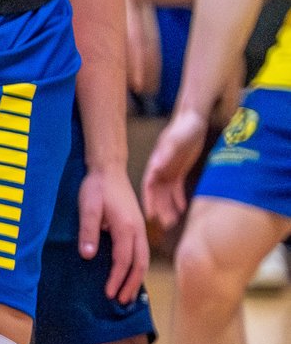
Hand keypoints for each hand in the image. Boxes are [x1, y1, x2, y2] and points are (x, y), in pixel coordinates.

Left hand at [75, 164, 148, 303]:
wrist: (109, 170)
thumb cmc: (96, 188)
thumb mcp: (88, 208)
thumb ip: (88, 231)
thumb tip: (88, 255)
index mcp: (126, 227)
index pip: (123, 260)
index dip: (116, 279)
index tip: (108, 294)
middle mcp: (137, 230)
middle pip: (139, 264)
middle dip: (131, 284)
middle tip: (122, 302)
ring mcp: (139, 229)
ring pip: (142, 259)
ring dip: (136, 278)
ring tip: (129, 295)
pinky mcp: (136, 227)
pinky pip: (140, 252)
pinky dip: (137, 267)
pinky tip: (130, 276)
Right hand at [140, 109, 207, 231]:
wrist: (194, 118)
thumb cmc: (184, 128)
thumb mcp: (176, 140)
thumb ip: (165, 154)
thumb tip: (155, 167)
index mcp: (156, 164)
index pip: (149, 187)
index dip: (149, 201)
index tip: (149, 215)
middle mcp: (160, 170)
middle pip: (157, 193)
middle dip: (160, 209)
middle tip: (165, 224)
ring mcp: (169, 171)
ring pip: (166, 194)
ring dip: (169, 207)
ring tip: (173, 222)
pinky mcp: (179, 171)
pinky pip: (177, 189)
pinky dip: (179, 200)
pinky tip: (183, 209)